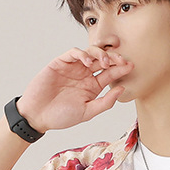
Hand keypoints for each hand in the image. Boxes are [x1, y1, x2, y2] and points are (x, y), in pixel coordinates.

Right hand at [16, 47, 133, 132]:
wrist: (38, 115)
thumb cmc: (61, 116)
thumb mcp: (87, 112)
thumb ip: (105, 102)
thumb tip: (122, 89)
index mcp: (93, 86)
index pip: (110, 74)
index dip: (121, 69)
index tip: (131, 66)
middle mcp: (85, 75)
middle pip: (103, 60)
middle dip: (114, 58)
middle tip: (122, 60)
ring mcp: (73, 67)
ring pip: (91, 53)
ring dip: (100, 54)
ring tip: (105, 62)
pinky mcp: (61, 63)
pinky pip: (74, 53)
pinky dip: (82, 54)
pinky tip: (88, 62)